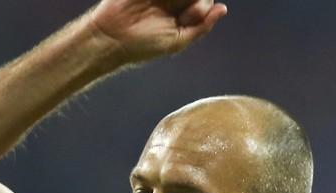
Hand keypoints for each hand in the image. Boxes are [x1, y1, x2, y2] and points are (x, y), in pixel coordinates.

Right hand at [87, 0, 227, 63]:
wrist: (113, 36)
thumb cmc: (144, 44)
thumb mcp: (178, 40)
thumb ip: (201, 26)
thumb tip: (223, 8)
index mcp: (183, 14)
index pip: (205, 1)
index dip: (201, 6)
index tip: (188, 15)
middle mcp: (174, 0)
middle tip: (180, 7)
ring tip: (168, 2)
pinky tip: (160, 2)